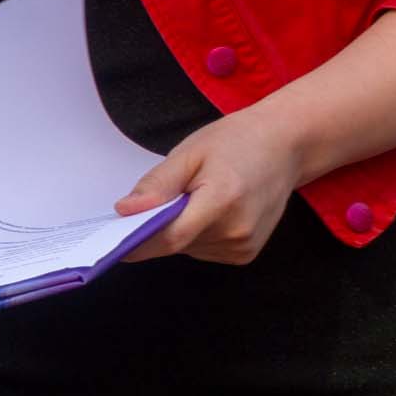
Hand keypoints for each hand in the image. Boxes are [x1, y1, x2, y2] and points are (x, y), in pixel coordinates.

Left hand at [116, 105, 307, 265]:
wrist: (284, 146)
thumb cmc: (236, 142)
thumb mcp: (190, 153)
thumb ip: (157, 184)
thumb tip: (125, 210)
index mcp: (223, 200)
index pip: (170, 237)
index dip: (137, 242)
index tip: (112, 239)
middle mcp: (238, 230)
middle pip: (176, 243)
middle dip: (154, 228)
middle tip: (152, 201)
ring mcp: (245, 245)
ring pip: (187, 248)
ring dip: (177, 230)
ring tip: (193, 197)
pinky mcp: (246, 253)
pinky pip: (203, 250)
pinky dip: (194, 235)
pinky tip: (207, 210)